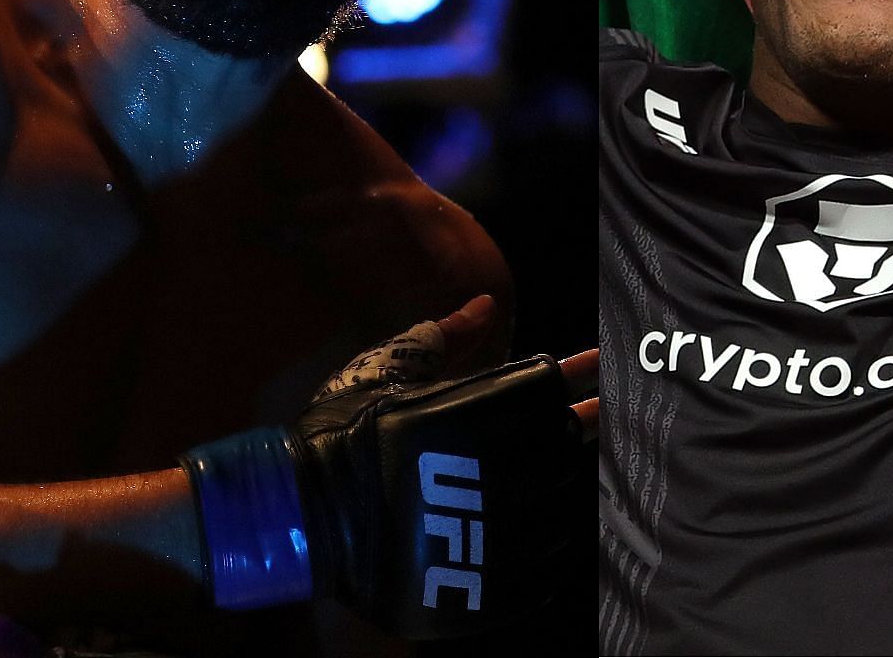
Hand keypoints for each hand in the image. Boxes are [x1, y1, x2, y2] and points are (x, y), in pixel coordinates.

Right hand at [180, 298, 600, 639]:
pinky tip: (542, 529)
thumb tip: (486, 303)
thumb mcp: (384, 372)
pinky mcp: (469, 590)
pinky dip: (549, 549)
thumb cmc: (342, 434)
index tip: (597, 368)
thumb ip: (442, 338)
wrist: (296, 516)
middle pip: (556, 450)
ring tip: (547, 478)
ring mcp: (471, 541)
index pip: (537, 392)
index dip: (572, 378)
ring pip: (556, 511)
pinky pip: (540, 570)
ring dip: (560, 491)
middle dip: (568, 434)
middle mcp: (468, 479)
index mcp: (452, 420)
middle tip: (580, 422)